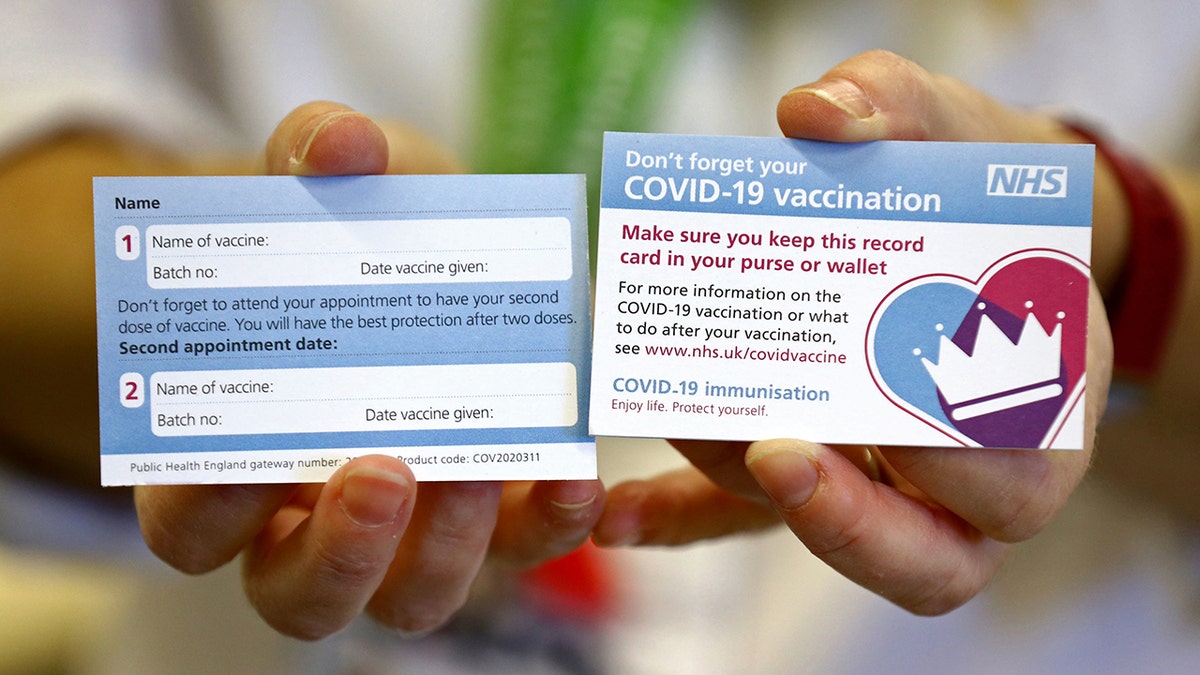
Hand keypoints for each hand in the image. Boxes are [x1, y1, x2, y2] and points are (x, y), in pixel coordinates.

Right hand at [135, 102, 604, 638]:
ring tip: (477, 466)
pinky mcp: (499, 518)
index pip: (189, 522)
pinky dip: (549, 524)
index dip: (202, 506)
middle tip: (380, 472)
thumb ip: (316, 150)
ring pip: (409, 599)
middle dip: (337, 550)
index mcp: (237, 454)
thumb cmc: (365, 225)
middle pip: (297, 592)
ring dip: (443, 550)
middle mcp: (317, 517)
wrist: (445, 241)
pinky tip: (575, 478)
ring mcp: (414, 531)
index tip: (244, 457)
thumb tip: (338, 144)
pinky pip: (522, 550)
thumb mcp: (339, 178)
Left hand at [595, 51, 1114, 614]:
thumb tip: (813, 116)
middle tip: (776, 453)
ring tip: (685, 416)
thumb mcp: (943, 124)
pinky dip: (685, 519)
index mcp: (1040, 394)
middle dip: (856, 522)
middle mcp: (974, 470)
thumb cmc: (963, 180)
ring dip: (753, 492)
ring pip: (834, 539)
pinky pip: (746, 521)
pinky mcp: (807, 476)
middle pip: (939, 558)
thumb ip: (893, 106)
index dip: (963, 467)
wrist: (949, 216)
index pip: (1022, 475)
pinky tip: (623, 512)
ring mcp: (887, 486)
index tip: (890, 418)